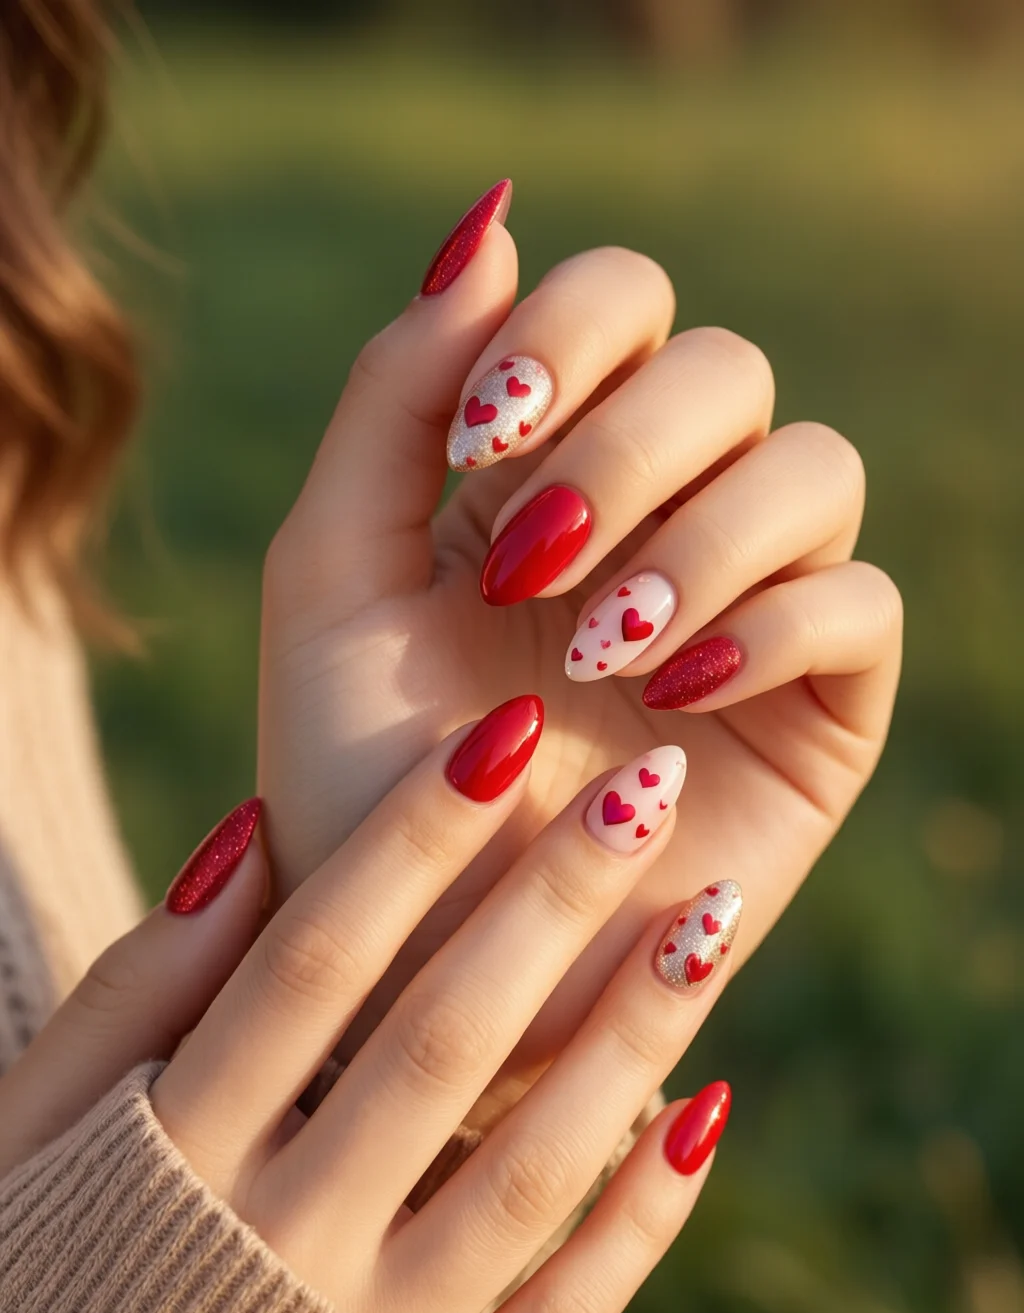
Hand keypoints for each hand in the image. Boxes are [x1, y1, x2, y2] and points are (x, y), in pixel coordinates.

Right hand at [0, 708, 740, 1312]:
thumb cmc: (35, 1283)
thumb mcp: (30, 1134)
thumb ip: (131, 994)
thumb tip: (251, 836)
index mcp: (176, 1152)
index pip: (315, 958)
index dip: (415, 836)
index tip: (506, 734)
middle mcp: (281, 1245)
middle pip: (438, 1040)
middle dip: (549, 905)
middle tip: (649, 791)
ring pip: (525, 1171)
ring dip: (629, 1039)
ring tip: (713, 919)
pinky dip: (639, 1222)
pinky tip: (710, 1113)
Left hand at [258, 182, 901, 1120]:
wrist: (407, 970)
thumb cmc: (352, 782)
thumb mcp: (334, 575)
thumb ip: (393, 399)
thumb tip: (493, 224)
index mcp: (548, 471)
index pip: (624, 308)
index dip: (571, 334)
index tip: (483, 441)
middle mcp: (660, 525)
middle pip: (728, 372)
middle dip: (633, 443)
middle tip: (535, 557)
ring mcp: (748, 617)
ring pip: (815, 469)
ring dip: (703, 532)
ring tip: (600, 641)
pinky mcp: (817, 716)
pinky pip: (860, 607)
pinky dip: (776, 620)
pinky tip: (674, 685)